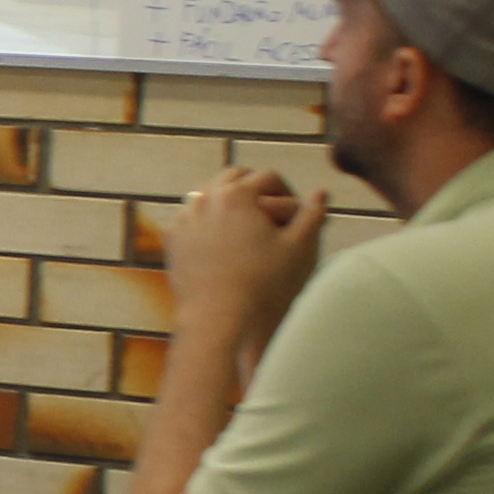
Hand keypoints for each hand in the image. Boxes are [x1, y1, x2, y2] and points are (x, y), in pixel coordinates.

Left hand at [165, 166, 325, 358]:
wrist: (220, 316)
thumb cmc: (266, 282)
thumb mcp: (300, 247)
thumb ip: (312, 214)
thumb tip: (321, 192)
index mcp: (237, 194)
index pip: (268, 177)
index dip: (288, 189)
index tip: (295, 207)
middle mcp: (205, 198)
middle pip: (233, 176)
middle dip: (255, 186)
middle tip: (271, 206)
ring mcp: (184, 217)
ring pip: (208, 193)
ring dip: (228, 198)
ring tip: (248, 219)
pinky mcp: (172, 238)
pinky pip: (191, 216)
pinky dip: (207, 217)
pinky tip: (223, 235)